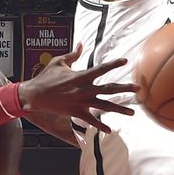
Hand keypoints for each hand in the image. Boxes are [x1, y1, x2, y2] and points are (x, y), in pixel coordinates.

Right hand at [18, 44, 136, 131]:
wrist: (35, 95)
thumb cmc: (46, 76)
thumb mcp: (59, 62)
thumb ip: (73, 54)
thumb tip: (81, 44)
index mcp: (81, 76)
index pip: (101, 68)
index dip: (114, 64)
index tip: (125, 61)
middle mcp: (85, 89)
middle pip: (109, 89)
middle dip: (125, 88)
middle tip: (138, 89)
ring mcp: (82, 102)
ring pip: (105, 106)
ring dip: (120, 109)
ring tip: (132, 112)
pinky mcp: (77, 112)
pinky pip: (91, 121)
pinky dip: (100, 126)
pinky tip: (109, 130)